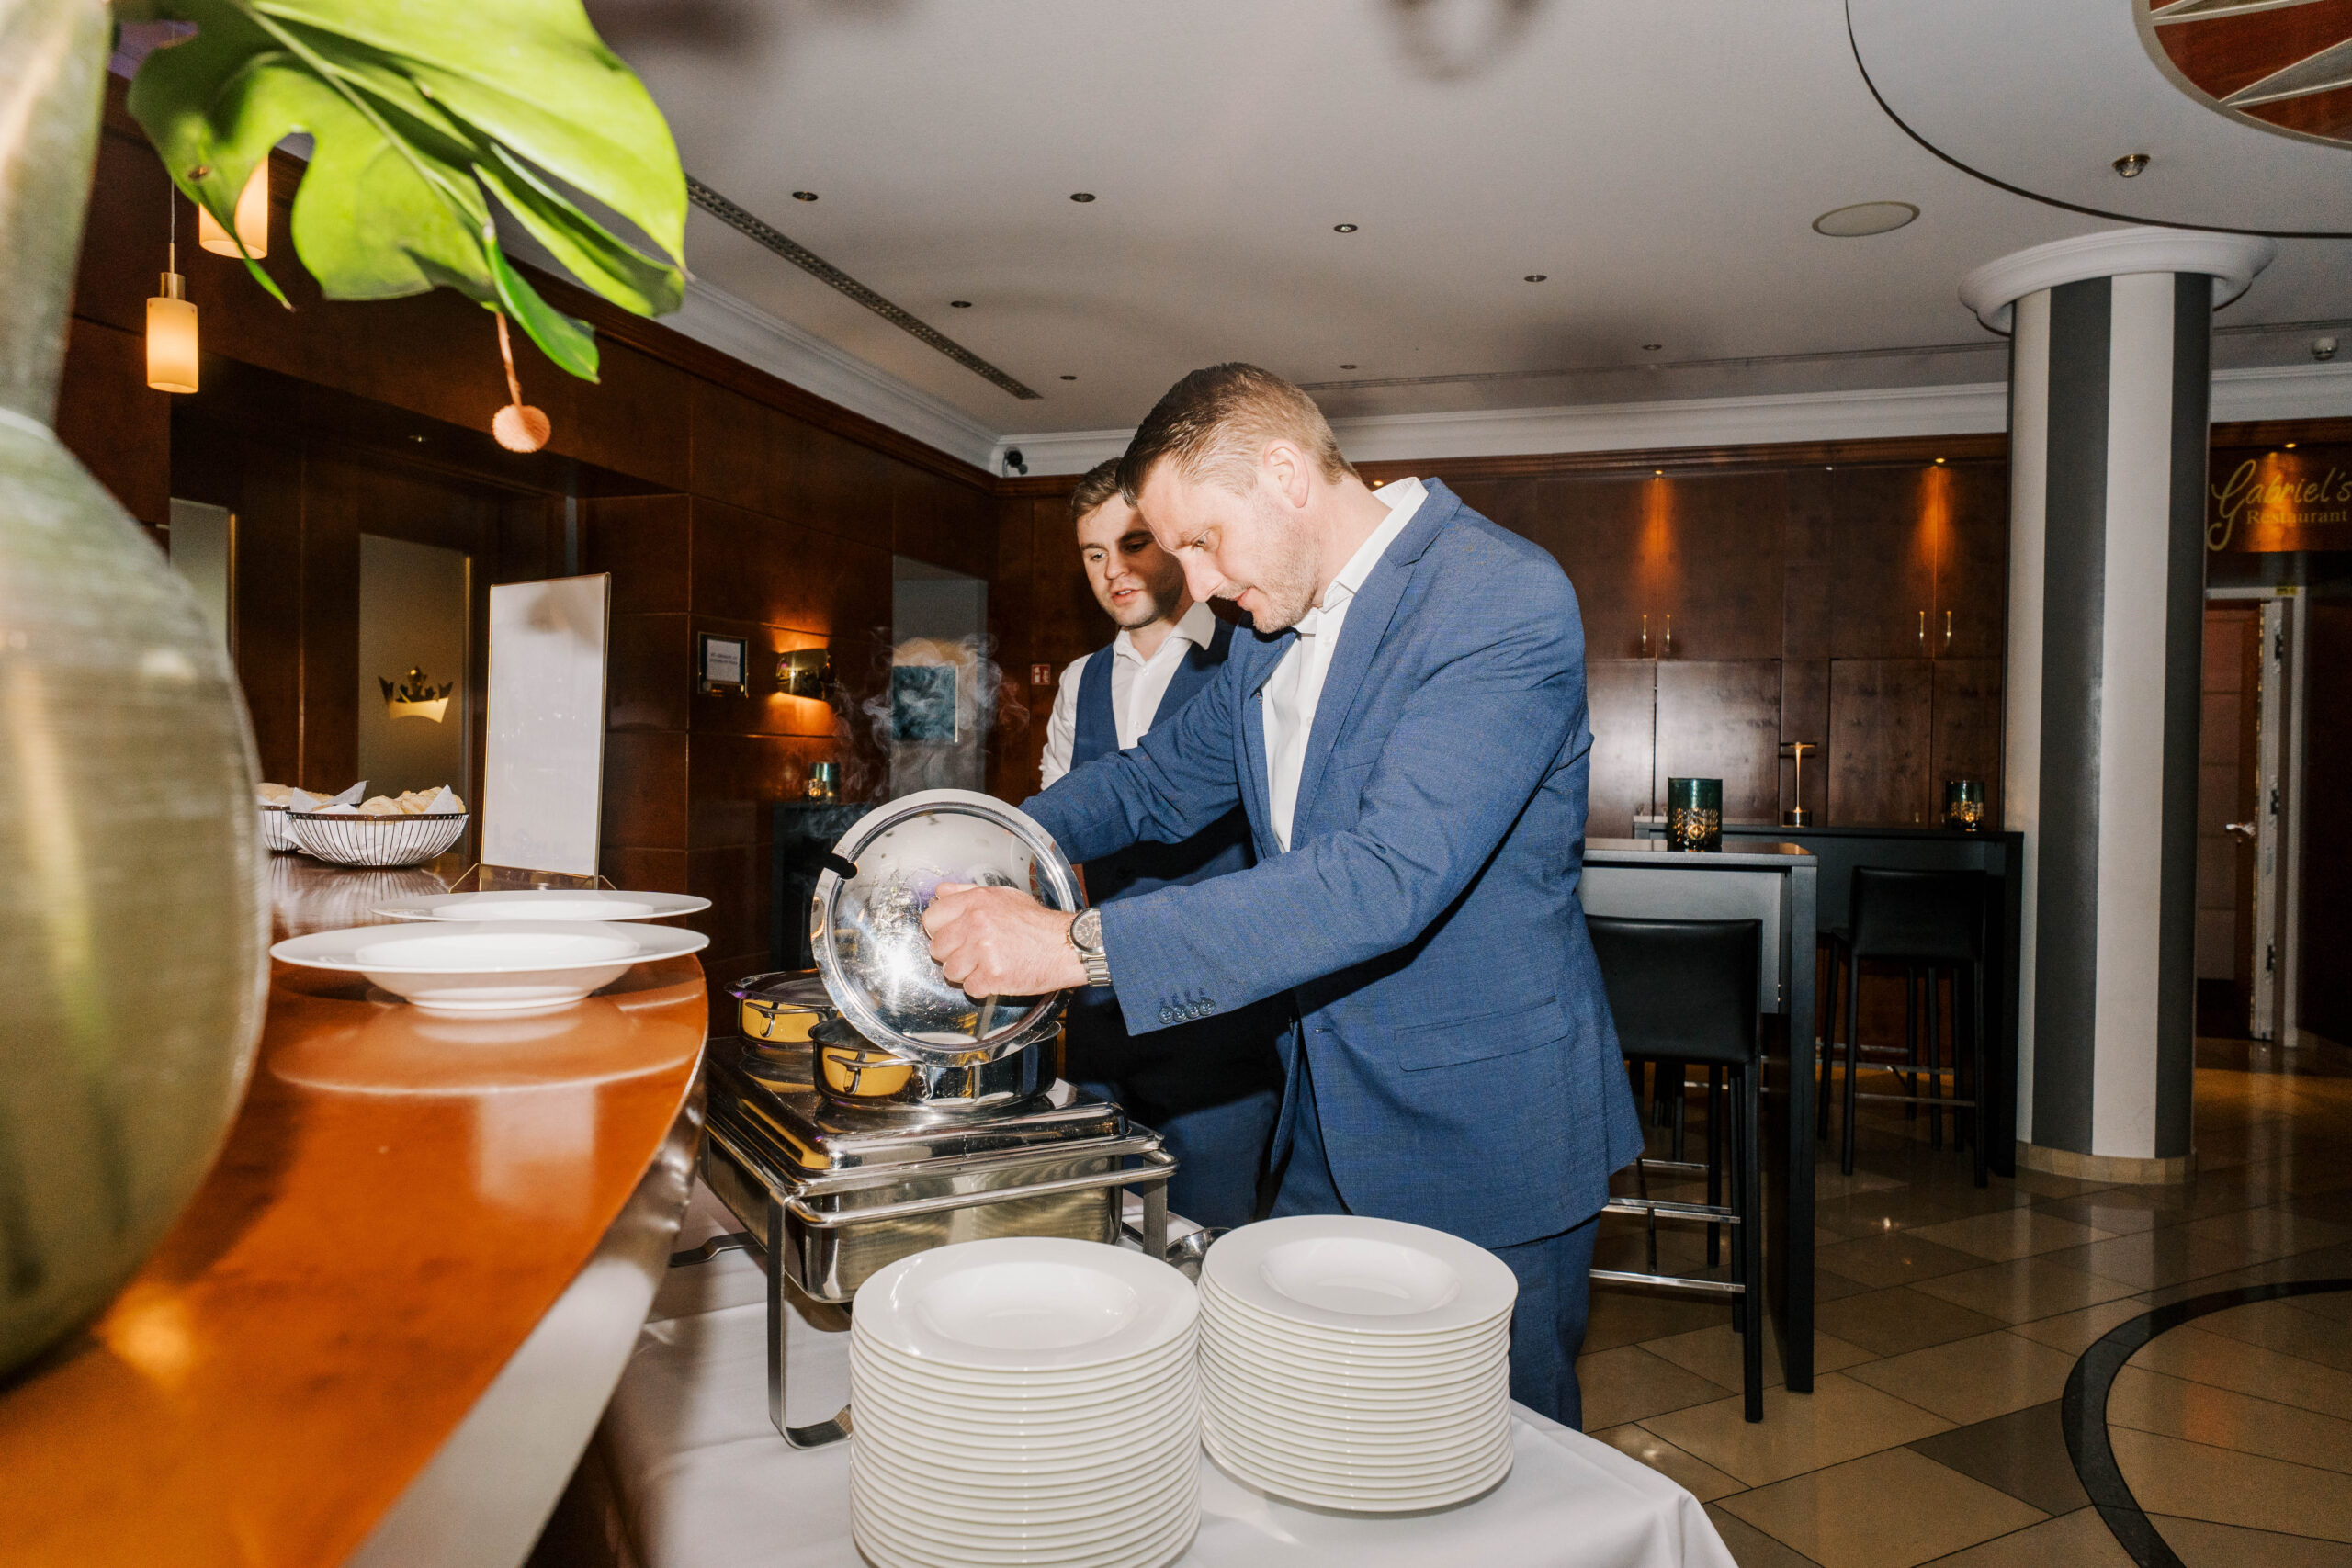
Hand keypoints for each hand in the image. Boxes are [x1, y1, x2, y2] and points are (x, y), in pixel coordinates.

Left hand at [922, 883, 1089, 996]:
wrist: (1065, 945)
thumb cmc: (1037, 923)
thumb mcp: (1003, 896)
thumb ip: (966, 893)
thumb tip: (940, 892)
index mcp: (976, 902)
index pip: (931, 918)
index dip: (940, 929)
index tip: (951, 935)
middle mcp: (976, 924)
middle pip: (937, 948)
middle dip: (952, 954)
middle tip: (973, 953)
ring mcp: (983, 951)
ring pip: (950, 971)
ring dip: (967, 973)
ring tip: (987, 965)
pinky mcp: (992, 975)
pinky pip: (969, 988)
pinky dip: (982, 987)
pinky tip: (996, 976)